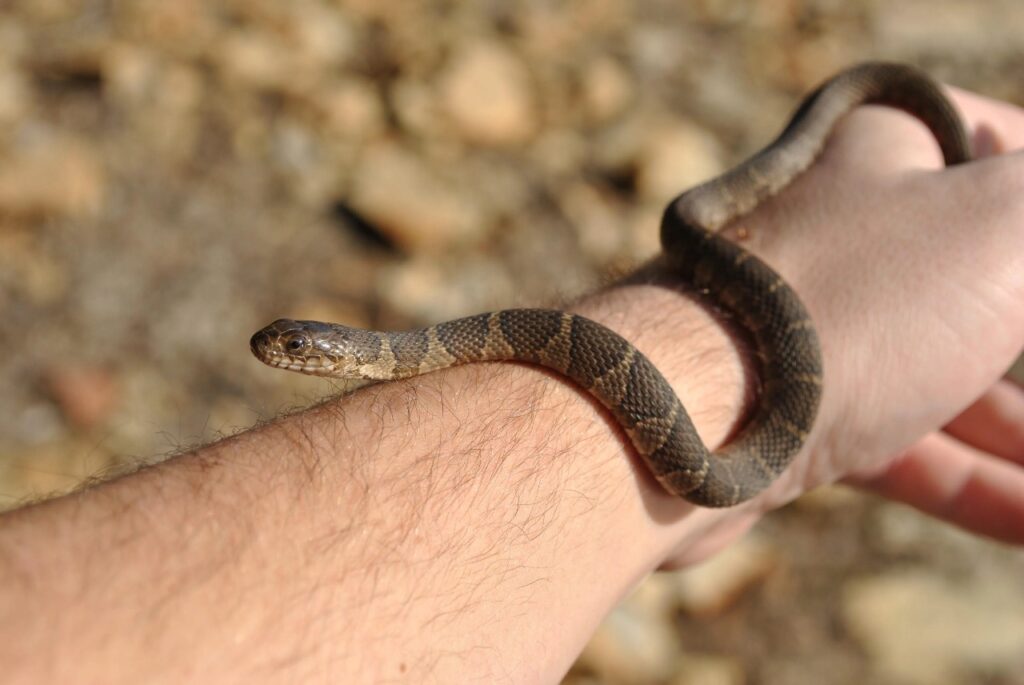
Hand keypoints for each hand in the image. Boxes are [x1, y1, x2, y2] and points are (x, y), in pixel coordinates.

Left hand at [724, 88, 1023, 542]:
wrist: (685, 422)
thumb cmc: (844, 307)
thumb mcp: (998, 223)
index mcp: (871, 152)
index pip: (987, 137)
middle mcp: (834, 233)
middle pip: (975, 271)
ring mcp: (809, 330)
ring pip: (946, 370)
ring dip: (1016, 427)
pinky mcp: (788, 415)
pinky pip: (903, 444)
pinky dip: (975, 480)